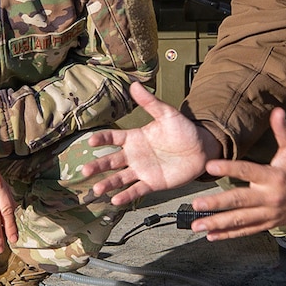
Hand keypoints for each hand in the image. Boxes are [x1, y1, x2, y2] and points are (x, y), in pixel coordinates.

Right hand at [82, 82, 220, 205]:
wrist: (201, 149)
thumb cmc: (183, 130)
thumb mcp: (167, 114)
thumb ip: (150, 103)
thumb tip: (134, 85)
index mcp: (135, 138)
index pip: (112, 138)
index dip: (101, 139)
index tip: (91, 141)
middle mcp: (134, 155)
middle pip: (111, 161)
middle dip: (97, 166)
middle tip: (84, 170)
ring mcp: (142, 170)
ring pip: (119, 178)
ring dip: (107, 184)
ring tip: (97, 190)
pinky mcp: (152, 183)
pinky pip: (136, 190)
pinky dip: (126, 196)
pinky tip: (115, 200)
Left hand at [189, 107, 285, 238]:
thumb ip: (283, 130)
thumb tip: (277, 110)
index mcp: (274, 177)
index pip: (248, 171)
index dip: (228, 168)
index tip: (209, 166)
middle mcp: (270, 198)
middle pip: (240, 201)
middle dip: (217, 204)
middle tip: (195, 205)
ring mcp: (268, 214)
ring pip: (240, 221)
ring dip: (217, 224)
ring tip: (196, 226)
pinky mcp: (268, 224)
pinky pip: (246, 231)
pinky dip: (228, 234)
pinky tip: (211, 236)